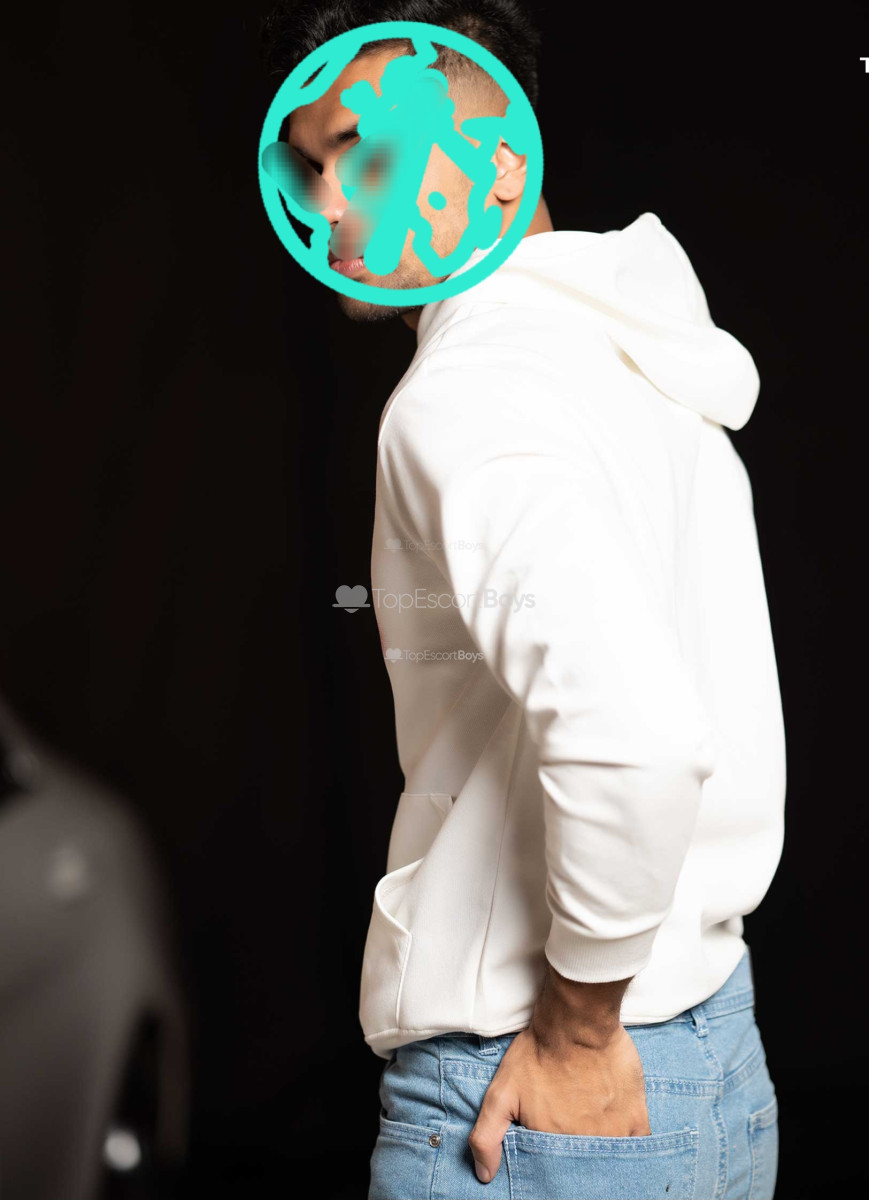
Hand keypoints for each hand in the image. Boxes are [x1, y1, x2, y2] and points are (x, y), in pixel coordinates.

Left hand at [468, 968, 650, 1183]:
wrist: (576, 1022)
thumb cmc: (537, 1054)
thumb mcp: (501, 1092)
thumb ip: (487, 1137)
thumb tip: (485, 1176)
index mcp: (554, 1146)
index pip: (556, 1174)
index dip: (555, 1164)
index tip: (555, 1145)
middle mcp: (586, 1147)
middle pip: (585, 1167)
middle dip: (579, 1157)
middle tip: (573, 1129)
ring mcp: (615, 1135)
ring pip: (612, 1159)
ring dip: (603, 1150)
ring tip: (594, 1127)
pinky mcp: (636, 1118)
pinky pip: (639, 1146)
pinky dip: (632, 1144)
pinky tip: (622, 1132)